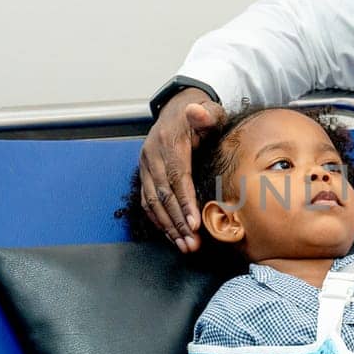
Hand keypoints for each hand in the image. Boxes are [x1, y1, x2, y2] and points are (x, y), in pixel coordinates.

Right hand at [138, 88, 223, 251]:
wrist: (178, 109)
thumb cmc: (201, 115)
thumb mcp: (209, 111)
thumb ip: (206, 114)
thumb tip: (196, 111)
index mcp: (169, 141)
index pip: (177, 176)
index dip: (185, 201)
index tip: (195, 224)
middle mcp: (152, 155)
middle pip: (162, 194)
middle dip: (177, 222)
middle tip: (191, 243)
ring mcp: (146, 165)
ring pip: (152, 202)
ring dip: (167, 226)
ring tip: (184, 245)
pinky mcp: (144, 173)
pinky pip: (147, 201)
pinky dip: (158, 220)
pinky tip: (171, 234)